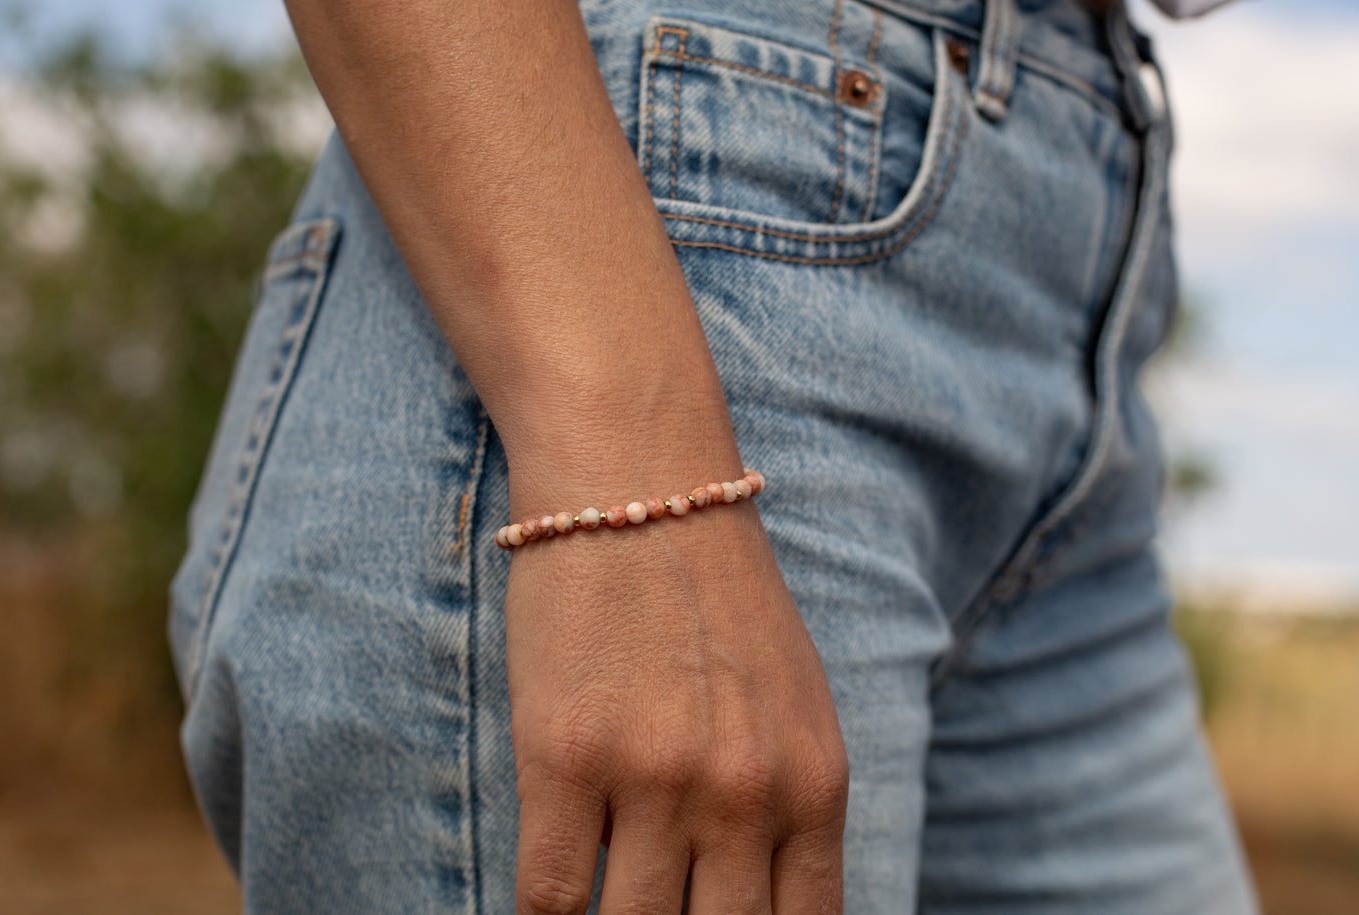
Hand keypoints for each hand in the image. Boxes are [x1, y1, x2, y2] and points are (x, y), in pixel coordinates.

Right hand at [505, 500, 847, 913]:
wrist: (637, 485)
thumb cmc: (716, 592)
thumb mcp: (794, 702)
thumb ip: (790, 808)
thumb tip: (749, 901)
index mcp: (813, 783)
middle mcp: (744, 792)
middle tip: (655, 912)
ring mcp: (655, 778)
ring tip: (603, 907)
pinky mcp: (566, 758)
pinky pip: (550, 895)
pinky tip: (545, 906)